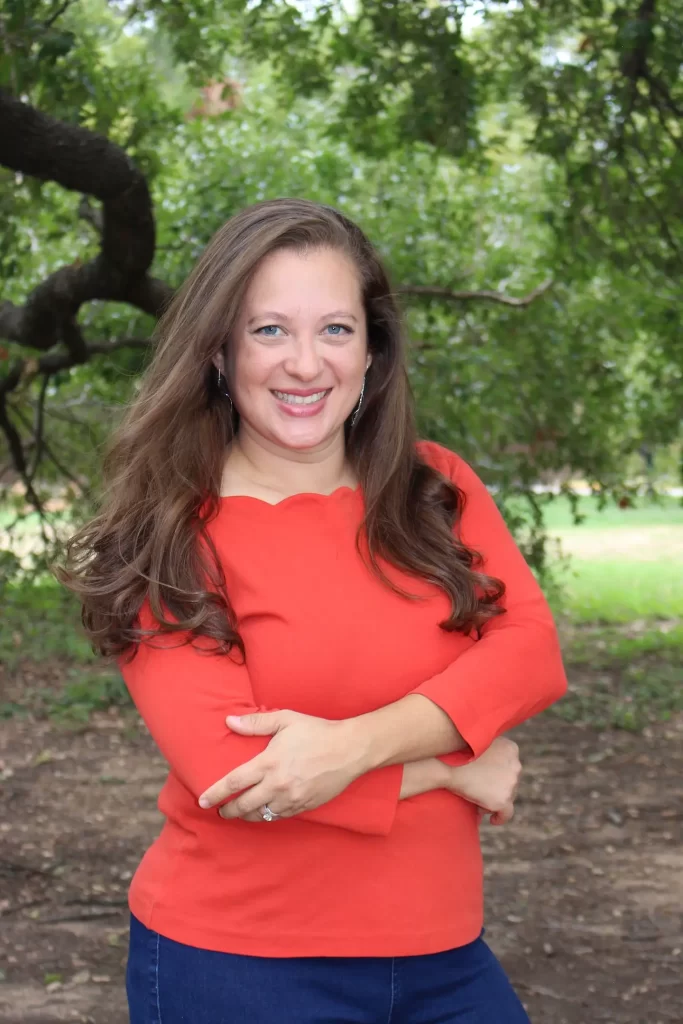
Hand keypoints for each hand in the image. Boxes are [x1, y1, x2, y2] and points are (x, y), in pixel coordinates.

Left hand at [198, 711, 364, 820]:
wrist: (350, 750)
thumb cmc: (316, 731)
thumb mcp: (285, 719)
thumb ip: (256, 722)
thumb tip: (230, 722)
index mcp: (269, 763)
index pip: (234, 783)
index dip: (216, 793)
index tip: (203, 800)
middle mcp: (277, 784)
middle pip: (244, 805)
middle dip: (229, 810)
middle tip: (221, 810)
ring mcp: (292, 798)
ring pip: (262, 815)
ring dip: (247, 816)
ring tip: (241, 812)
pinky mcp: (305, 806)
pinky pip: (280, 816)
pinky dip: (269, 815)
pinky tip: (265, 811)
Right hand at [448, 737, 520, 825]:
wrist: (448, 766)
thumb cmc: (458, 753)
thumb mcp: (479, 744)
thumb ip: (490, 751)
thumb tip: (493, 767)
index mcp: (511, 748)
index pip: (510, 765)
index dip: (499, 772)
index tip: (487, 777)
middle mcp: (516, 765)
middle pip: (511, 781)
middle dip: (498, 786)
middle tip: (480, 788)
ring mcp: (511, 783)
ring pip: (508, 796)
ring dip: (495, 798)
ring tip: (478, 798)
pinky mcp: (503, 801)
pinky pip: (507, 813)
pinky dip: (500, 817)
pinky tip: (493, 820)